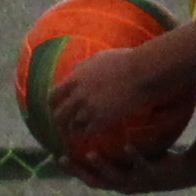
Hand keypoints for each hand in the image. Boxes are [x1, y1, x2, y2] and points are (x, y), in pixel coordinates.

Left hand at [45, 46, 169, 157]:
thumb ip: (83, 66)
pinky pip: (87, 133)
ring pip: (72, 126)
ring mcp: (89, 108)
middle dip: (61, 123)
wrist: (142, 71)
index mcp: (74, 79)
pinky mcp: (102, 119)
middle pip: (59, 115)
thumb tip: (75, 69)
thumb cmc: (124, 61)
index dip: (54, 105)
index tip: (58, 110)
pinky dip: (88, 136)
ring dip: (75, 132)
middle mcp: (77, 95)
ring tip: (79, 136)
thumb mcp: (98, 58)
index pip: (53, 96)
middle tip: (66, 128)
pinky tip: (93, 137)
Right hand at [70, 138, 195, 193]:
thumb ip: (114, 150)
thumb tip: (97, 127)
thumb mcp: (131, 159)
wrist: (186, 173)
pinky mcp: (155, 175)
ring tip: (90, 153)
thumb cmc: (154, 163)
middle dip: (79, 172)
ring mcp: (140, 182)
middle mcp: (125, 186)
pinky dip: (135, 157)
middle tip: (63, 158)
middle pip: (96, 182)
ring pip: (116, 177)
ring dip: (102, 166)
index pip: (89, 178)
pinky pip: (143, 165)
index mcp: (117, 182)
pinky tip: (127, 145)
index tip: (56, 157)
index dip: (72, 171)